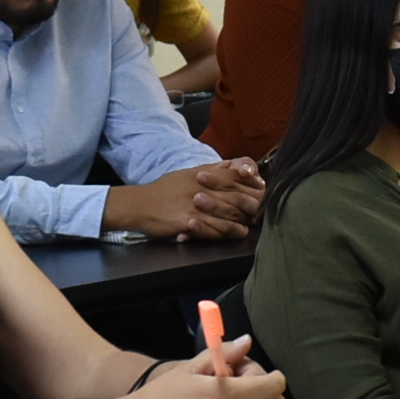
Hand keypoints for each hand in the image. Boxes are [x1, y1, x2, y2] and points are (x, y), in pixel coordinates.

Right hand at [106, 158, 264, 241]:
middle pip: (233, 196)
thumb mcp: (187, 174)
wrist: (139, 204)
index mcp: (201, 175)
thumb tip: (230, 164)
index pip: (232, 176)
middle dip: (249, 204)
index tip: (260, 189)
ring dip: (240, 221)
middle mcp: (200, 188)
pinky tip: (233, 234)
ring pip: (225, 214)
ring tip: (248, 226)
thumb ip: (211, 170)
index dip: (249, 183)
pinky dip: (224, 232)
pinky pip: (211, 229)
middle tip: (260, 212)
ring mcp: (195, 206)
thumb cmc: (163, 190)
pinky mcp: (188, 222)